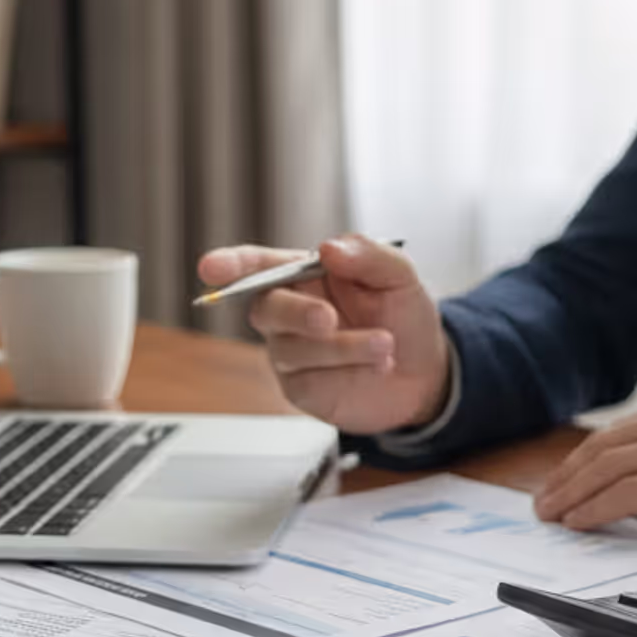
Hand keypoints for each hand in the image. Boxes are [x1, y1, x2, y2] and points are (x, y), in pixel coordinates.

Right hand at [197, 235, 451, 434]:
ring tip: (385, 346)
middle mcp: (290, 312)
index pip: (257, 265)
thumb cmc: (403, 316)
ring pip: (293, 348)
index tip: (211, 268)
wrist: (425, 372)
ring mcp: (291, 353)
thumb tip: (329, 248)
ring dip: (342, 347)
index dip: (231, 265)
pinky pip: (309, 380)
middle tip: (329, 319)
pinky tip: (377, 368)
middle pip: (266, 308)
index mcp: (305, 275)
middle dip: (297, 313)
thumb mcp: (400, 276)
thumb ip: (368, 255)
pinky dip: (347, 371)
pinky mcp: (301, 389)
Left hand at [533, 395, 636, 548]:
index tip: (569, 477)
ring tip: (551, 514)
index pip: (624, 432)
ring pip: (606, 468)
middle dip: (569, 474)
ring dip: (571, 493)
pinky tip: (578, 522)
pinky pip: (622, 494)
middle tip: (546, 498)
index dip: (589, 457)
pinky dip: (593, 510)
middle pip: (605, 446)